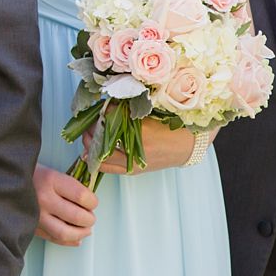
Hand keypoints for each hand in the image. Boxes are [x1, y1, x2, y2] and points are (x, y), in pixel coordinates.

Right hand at [34, 164, 96, 245]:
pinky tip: (75, 237)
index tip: (92, 201)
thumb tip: (89, 204)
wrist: (3, 180)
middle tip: (89, 216)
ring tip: (85, 228)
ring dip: (81, 233)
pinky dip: (69, 241)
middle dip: (89, 219)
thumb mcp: (52, 172)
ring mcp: (36, 216)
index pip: (82, 197)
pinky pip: (54, 239)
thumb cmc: (31, 174)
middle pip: (77, 217)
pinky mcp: (31, 227)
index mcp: (50, 180)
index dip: (92, 201)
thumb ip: (70, 187)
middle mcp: (43, 199)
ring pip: (66, 233)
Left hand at [89, 120, 211, 174]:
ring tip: (86, 136)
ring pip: (102, 158)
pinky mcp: (134, 171)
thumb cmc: (172, 126)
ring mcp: (134, 164)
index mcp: (143, 134)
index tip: (98, 108)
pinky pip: (109, 169)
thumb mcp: (152, 113)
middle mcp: (137, 152)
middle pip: (102, 142)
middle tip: (87, 122)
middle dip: (90, 131)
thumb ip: (129, 109)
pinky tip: (89, 153)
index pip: (111, 122)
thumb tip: (107, 105)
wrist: (188, 146)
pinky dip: (97, 160)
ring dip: (90, 146)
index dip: (101, 114)